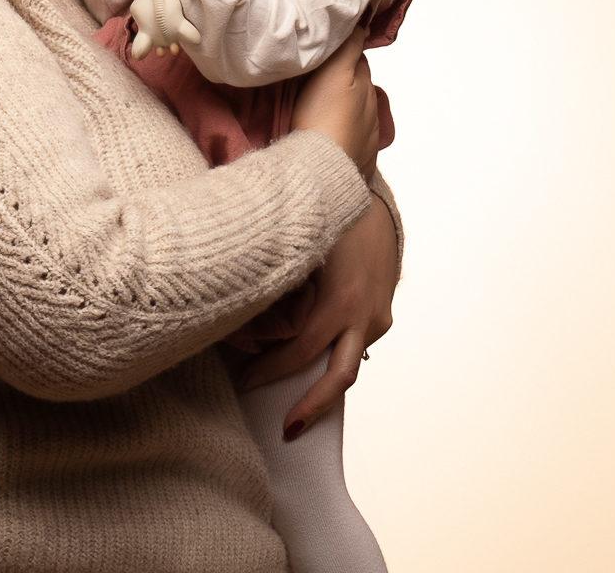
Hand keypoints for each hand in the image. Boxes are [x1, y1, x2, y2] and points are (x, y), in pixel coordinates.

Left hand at [240, 200, 398, 437]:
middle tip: (284, 428)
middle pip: (337, 377)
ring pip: (351, 364)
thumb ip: (273, 284)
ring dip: (324, 387)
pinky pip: (358, 344)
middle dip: (311, 406)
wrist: (361, 186)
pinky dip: (335, 359)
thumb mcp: (296, 248)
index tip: (245, 383)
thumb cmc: (319, 213)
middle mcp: (364, 314)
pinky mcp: (382, 310)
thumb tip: (232, 312)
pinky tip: (313, 369)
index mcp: (340, 301)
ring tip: (298, 409)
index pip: (301, 352)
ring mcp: (377, 314)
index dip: (272, 372)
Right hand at [292, 30, 380, 176]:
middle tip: (319, 72)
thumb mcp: (333, 74)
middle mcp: (371, 109)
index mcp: (364, 85)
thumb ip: (348, 48)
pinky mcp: (358, 156)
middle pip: (358, 83)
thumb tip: (363, 22)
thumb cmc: (321, 119)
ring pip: (356, 109)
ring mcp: (367, 135)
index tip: (326, 47)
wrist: (321, 171)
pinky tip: (328, 130)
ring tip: (320, 102)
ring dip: (343, 102)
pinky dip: (342, 127)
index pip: (357, 57)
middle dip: (344, 76)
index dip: (342, 50)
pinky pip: (352, 134)